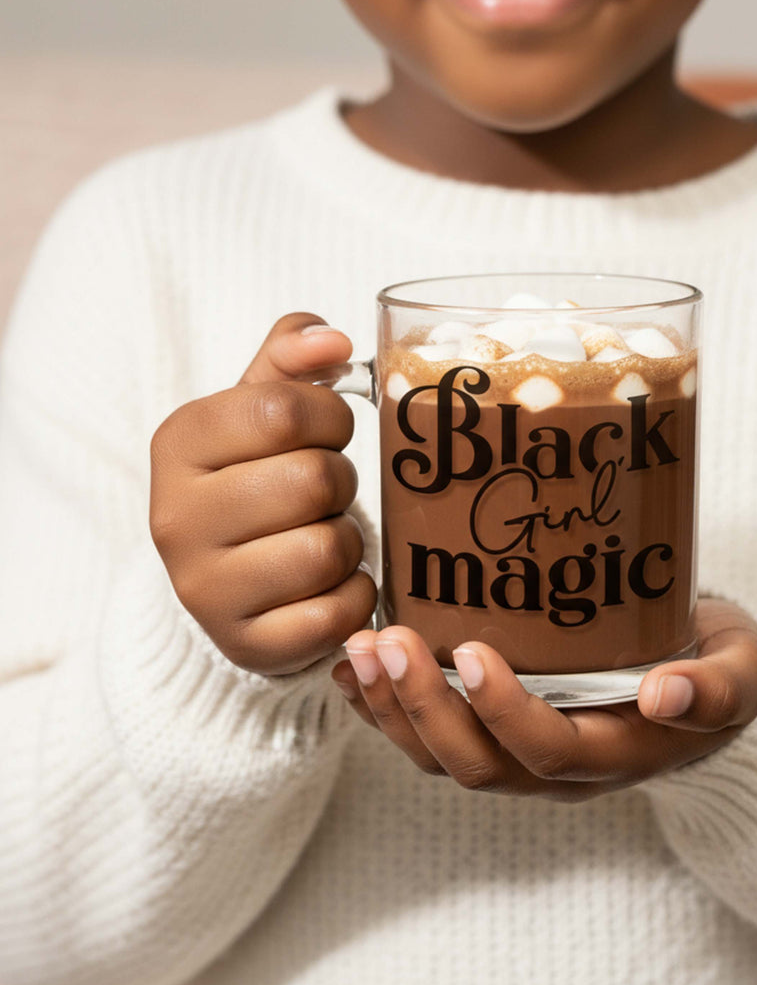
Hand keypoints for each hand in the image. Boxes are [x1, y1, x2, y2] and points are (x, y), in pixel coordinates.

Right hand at [150, 312, 376, 674]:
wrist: (230, 581)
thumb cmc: (258, 479)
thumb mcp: (262, 409)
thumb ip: (293, 359)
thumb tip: (333, 340)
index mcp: (179, 443)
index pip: (282, 410)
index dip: (330, 418)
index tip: (328, 431)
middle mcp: (175, 518)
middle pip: (313, 480)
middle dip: (340, 483)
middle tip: (325, 492)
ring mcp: (203, 589)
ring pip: (328, 549)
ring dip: (347, 540)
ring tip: (322, 535)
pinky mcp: (244, 644)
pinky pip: (335, 613)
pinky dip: (353, 596)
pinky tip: (328, 586)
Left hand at [332, 599, 756, 800]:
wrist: (697, 681)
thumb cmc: (715, 668)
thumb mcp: (740, 673)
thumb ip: (715, 689)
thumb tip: (667, 692)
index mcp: (615, 753)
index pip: (550, 751)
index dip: (505, 712)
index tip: (473, 652)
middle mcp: (558, 768)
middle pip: (477, 763)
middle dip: (424, 708)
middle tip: (388, 643)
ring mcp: (521, 754)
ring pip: (442, 756)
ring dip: (392, 710)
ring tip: (359, 652)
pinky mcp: (495, 730)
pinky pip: (430, 737)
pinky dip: (384, 708)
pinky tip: (353, 669)